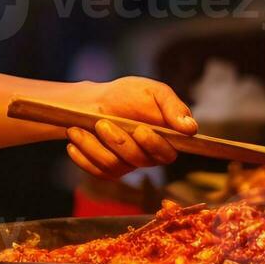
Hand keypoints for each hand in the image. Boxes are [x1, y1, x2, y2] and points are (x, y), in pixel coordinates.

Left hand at [65, 77, 197, 179]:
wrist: (94, 101)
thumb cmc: (127, 95)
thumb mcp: (153, 92)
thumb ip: (173, 107)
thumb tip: (191, 128)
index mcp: (166, 140)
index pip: (167, 153)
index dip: (155, 145)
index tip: (141, 130)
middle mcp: (148, 157)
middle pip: (138, 160)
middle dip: (119, 141)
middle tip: (102, 123)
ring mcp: (127, 165)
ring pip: (114, 165)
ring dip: (95, 147)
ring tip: (78, 130)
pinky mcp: (107, 170)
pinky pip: (96, 171)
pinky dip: (83, 157)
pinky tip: (73, 144)